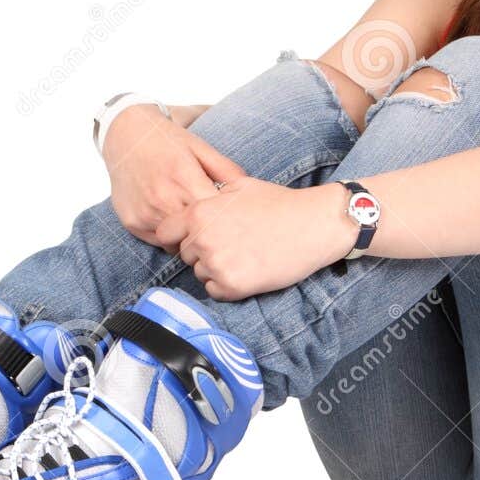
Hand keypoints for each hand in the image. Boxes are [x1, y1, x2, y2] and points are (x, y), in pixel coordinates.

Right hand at [103, 106, 247, 251]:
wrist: (125, 136)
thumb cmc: (168, 141)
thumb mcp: (201, 148)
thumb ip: (227, 170)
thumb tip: (249, 194)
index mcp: (185, 178)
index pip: (216, 215)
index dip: (228, 220)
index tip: (234, 219)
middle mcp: (163, 198)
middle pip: (199, 233)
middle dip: (211, 232)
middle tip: (219, 228)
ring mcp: (146, 213)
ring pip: (179, 243)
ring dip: (190, 237)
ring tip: (197, 225)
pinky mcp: (132, 223)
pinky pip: (159, 242)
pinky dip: (170, 237)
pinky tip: (174, 221)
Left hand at [157, 180, 356, 300]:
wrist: (313, 225)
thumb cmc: (279, 203)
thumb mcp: (238, 187)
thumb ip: (209, 199)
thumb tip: (194, 206)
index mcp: (199, 213)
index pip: (166, 233)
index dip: (179, 236)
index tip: (194, 237)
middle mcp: (202, 239)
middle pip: (186, 255)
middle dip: (202, 252)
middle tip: (232, 245)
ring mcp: (216, 264)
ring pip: (200, 274)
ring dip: (216, 269)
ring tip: (244, 256)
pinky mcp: (233, 286)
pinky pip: (216, 292)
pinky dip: (228, 286)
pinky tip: (248, 270)